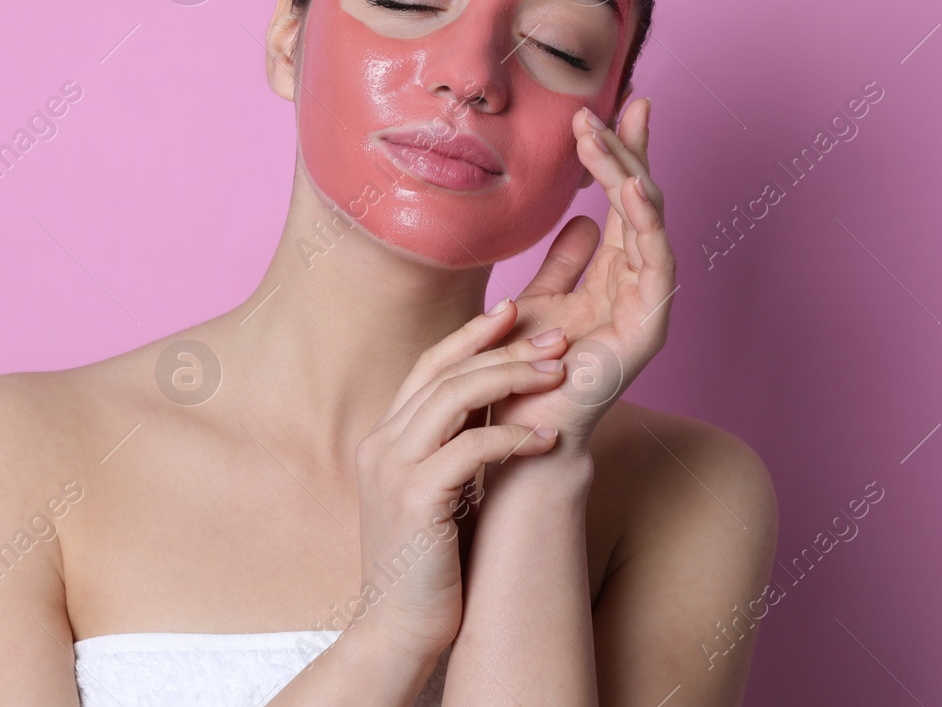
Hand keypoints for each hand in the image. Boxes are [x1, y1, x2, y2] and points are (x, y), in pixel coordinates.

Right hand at [351, 308, 570, 657]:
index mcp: (385, 438)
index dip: (470, 334)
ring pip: (453, 396)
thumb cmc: (428, 566)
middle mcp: (382, 444)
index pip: (428, 366)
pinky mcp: (414, 497)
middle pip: (443, 370)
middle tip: (556, 337)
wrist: (397, 631)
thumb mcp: (434, 494)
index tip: (513, 311)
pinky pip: (469, 448)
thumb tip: (497, 415)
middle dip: (502, 347)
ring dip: (511, 378)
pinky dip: (513, 437)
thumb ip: (449, 451)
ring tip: (559, 374)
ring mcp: (393, 469)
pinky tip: (549, 439)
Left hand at [490, 97, 676, 451]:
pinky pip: (656, 266)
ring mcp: (647, 305)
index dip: (623, 152)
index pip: (622, 199)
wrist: (514, 431)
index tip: (617, 103)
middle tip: (610, 105)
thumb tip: (579, 218)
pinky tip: (630, 189)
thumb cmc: (521, 373)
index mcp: (613, 274)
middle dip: (630, 150)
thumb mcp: (537, 300)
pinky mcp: (649, 329)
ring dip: (629, 174)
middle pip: (643, 200)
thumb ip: (562, 261)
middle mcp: (637, 284)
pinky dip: (646, 224)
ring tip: (606, 135)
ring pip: (650, 223)